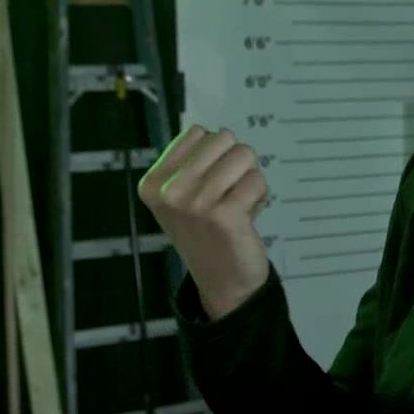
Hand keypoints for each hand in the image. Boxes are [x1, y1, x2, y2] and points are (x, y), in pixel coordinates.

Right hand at [137, 125, 271, 319]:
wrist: (222, 281)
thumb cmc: (206, 231)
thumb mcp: (182, 196)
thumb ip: (191, 162)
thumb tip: (214, 132)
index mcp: (153, 183)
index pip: (197, 132)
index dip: (213, 155)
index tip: (207, 186)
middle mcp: (169, 192)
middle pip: (223, 138)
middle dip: (234, 162)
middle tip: (226, 195)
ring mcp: (196, 203)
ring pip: (244, 154)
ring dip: (249, 178)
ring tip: (237, 204)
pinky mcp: (225, 215)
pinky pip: (257, 180)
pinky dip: (259, 196)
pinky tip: (247, 217)